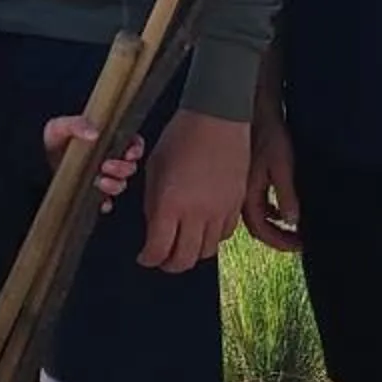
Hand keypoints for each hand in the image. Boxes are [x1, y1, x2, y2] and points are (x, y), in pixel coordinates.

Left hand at [40, 115, 145, 205]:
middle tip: (107, 165)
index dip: (136, 149)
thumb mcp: (59, 127)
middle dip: (123, 168)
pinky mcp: (92, 195)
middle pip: (130, 167)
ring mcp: (101, 179)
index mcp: (106, 141)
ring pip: (121, 185)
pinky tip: (100, 201)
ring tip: (100, 181)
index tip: (129, 153)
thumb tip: (94, 133)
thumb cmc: (49, 140)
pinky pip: (106, 203)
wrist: (32, 162)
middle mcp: (108, 160)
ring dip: (116, 185)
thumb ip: (76, 124)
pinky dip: (106, 203)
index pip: (133, 144)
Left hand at [138, 111, 248, 274]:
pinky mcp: (237, 205)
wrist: (218, 117)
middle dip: (169, 264)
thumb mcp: (154, 169)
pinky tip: (203, 230)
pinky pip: (225, 235)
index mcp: (171, 204)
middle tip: (161, 259)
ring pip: (207, 251)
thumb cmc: (180, 137)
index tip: (144, 257)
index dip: (148, 259)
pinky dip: (212, 239)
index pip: (159, 249)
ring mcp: (220, 211)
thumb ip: (153, 203)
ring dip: (192, 254)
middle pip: (184, 259)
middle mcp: (197, 214)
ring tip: (182, 246)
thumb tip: (153, 227)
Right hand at [242, 108, 301, 251]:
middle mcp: (239, 194)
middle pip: (257, 225)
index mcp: (247, 195)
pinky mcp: (243, 175)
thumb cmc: (267, 132)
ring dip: (274, 221)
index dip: (282, 241)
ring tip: (292, 224)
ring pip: (256, 213)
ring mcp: (240, 185)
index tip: (300, 244)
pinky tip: (281, 203)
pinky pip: (255, 200)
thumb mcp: (282, 165)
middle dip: (278, 234)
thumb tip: (293, 220)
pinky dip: (269, 207)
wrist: (251, 106)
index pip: (263, 230)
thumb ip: (286, 195)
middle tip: (298, 239)